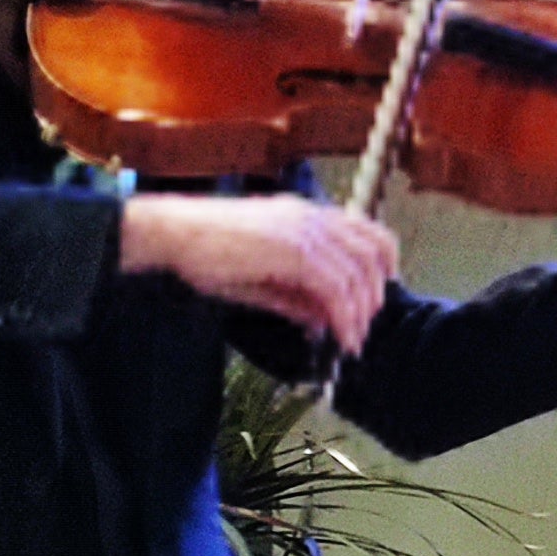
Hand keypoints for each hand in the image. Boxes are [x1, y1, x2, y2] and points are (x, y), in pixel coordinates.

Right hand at [120, 194, 398, 351]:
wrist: (171, 233)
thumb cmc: (207, 250)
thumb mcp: (262, 274)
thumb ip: (297, 295)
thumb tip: (325, 320)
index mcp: (307, 214)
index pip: (369, 232)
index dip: (385, 265)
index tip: (376, 298)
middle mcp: (311, 217)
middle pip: (371, 255)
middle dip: (372, 298)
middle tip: (362, 328)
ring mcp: (303, 231)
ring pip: (356, 274)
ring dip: (360, 313)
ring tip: (351, 341)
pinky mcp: (292, 250)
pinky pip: (334, 287)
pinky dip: (344, 317)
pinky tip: (340, 337)